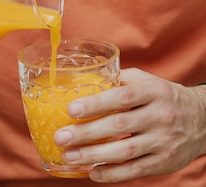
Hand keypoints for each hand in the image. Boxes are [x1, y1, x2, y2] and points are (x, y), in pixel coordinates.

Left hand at [54, 68, 205, 182]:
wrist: (203, 119)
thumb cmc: (163, 97)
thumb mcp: (147, 81)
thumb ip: (118, 80)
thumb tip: (83, 81)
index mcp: (153, 92)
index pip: (122, 97)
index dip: (95, 104)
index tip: (71, 109)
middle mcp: (160, 116)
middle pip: (119, 125)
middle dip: (86, 133)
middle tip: (61, 137)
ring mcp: (164, 141)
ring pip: (126, 151)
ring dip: (94, 156)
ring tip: (69, 156)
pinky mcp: (165, 162)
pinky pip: (136, 170)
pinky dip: (113, 174)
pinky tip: (93, 172)